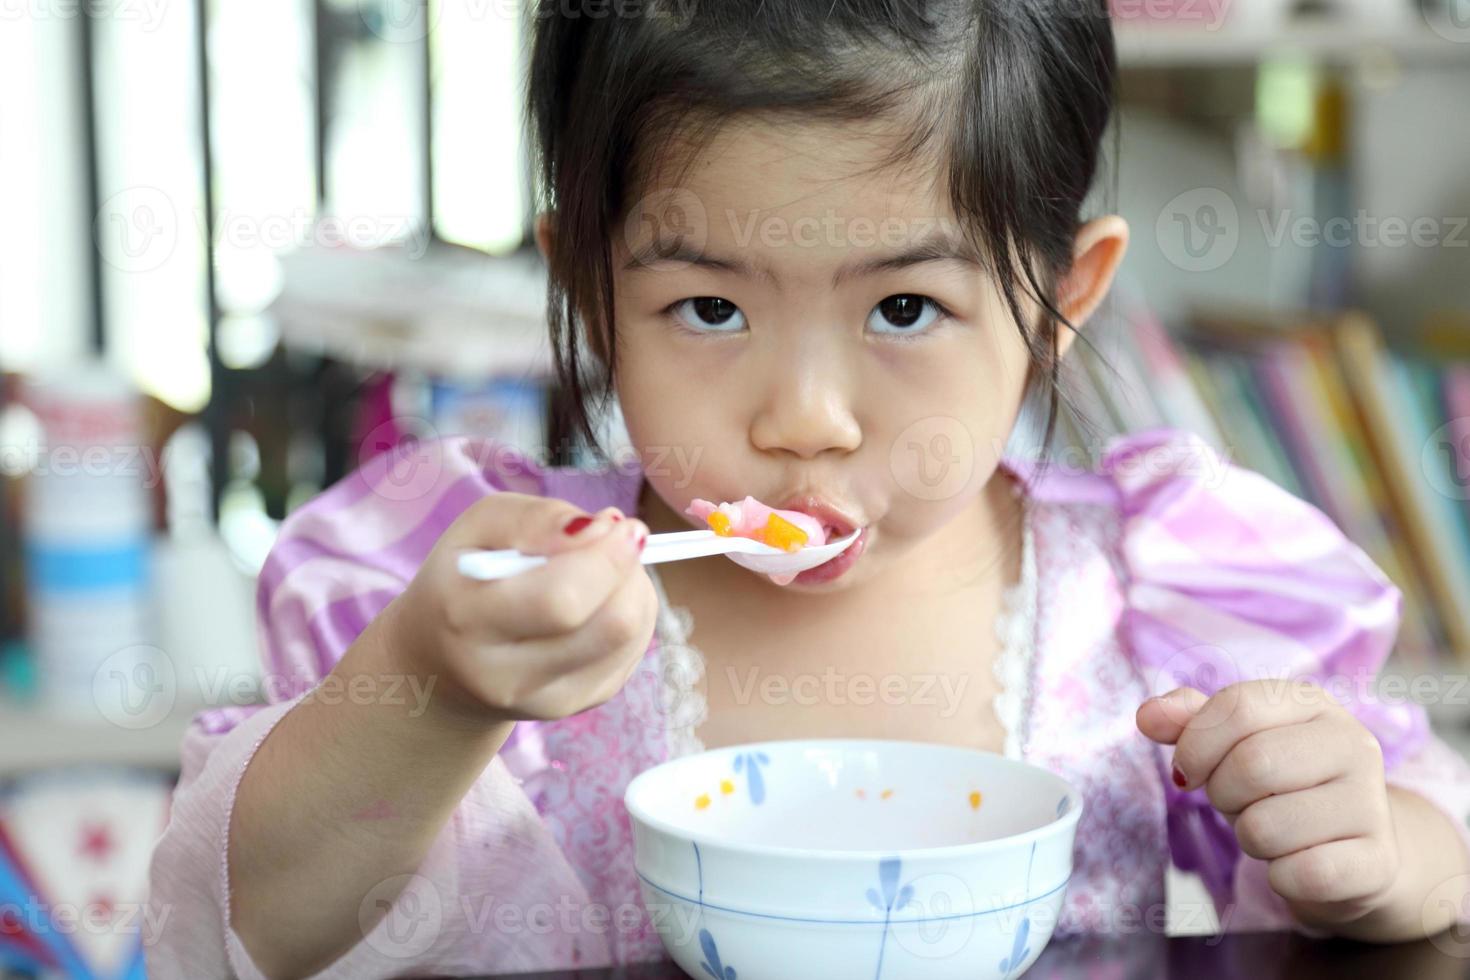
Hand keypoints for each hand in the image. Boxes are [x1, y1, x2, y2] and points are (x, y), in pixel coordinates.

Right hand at [381, 492, 658, 726]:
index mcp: (467, 621)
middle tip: (620, 538)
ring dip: (634, 587)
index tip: (617, 523)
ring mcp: (547, 702)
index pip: (562, 599)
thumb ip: (534, 518)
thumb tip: (600, 528)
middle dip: (628, 569)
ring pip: (631, 635)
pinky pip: (632, 651)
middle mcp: (506, 675)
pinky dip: (632, 613)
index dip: (605, 556)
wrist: (441, 665)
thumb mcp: (477, 528)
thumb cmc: (463, 580)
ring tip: (605, 567)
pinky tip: (602, 599)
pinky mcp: (579, 707)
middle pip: (611, 624)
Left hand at [1136, 680, 1402, 927]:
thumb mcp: (1234, 744)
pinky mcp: (1376, 863)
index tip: (1189, 771)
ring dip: (1250, 837)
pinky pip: (1298, 874)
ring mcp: (1371, 803)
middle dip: (1223, 794)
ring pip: (1267, 825)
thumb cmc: (1282, 787)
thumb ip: (1190, 722)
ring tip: (1273, 830)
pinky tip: (1297, 864)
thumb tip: (1147, 715)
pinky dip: (1280, 877)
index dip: (1196, 743)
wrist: (1354, 850)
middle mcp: (1353, 743)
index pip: (1238, 706)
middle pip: (1252, 764)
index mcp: (1314, 704)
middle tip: (1238, 804)